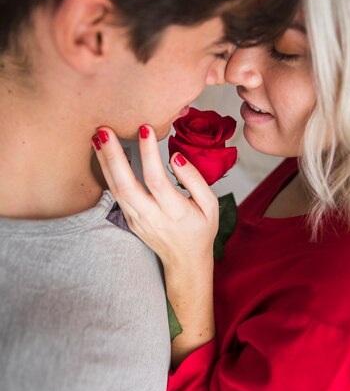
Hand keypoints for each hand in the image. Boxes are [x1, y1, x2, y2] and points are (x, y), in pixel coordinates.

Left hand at [92, 125, 217, 364]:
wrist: (185, 262)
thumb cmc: (200, 230)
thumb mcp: (211, 205)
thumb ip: (195, 180)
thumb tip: (175, 158)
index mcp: (175, 212)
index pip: (156, 180)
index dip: (148, 155)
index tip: (145, 128)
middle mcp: (151, 216)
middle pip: (126, 185)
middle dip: (113, 156)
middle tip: (104, 131)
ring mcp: (137, 220)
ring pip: (115, 190)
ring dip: (104, 163)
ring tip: (97, 137)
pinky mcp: (129, 219)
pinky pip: (115, 194)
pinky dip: (107, 173)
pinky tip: (103, 155)